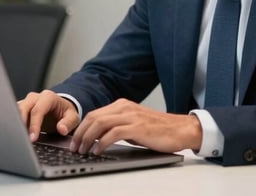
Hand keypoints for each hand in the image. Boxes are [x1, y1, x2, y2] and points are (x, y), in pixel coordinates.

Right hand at [18, 90, 79, 141]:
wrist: (60, 108)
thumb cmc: (65, 112)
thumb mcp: (73, 117)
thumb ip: (69, 123)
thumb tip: (62, 129)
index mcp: (48, 97)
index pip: (37, 110)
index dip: (34, 125)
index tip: (33, 138)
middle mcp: (35, 97)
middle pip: (23, 108)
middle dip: (21, 124)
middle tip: (23, 139)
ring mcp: (27, 102)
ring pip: (15, 110)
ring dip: (16, 124)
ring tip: (19, 138)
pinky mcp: (21, 108)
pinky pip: (13, 114)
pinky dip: (14, 124)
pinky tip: (16, 134)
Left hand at [70, 98, 201, 154]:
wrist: (181, 129)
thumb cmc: (158, 130)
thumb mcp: (134, 124)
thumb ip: (117, 126)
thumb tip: (98, 137)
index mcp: (122, 105)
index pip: (94, 114)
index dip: (81, 128)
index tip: (75, 140)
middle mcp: (124, 107)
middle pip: (93, 117)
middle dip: (80, 133)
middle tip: (75, 147)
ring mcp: (131, 116)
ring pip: (100, 123)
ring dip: (88, 138)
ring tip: (83, 150)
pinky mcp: (137, 127)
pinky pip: (113, 133)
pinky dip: (102, 142)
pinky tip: (98, 150)